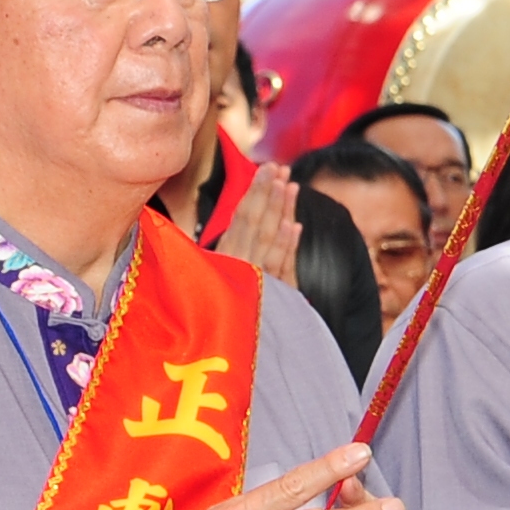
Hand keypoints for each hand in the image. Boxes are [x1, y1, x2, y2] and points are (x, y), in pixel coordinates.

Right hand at [212, 164, 302, 285]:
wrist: (218, 342)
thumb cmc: (219, 296)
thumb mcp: (215, 267)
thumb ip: (232, 242)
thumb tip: (248, 210)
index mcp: (224, 253)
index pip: (242, 215)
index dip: (255, 191)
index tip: (267, 168)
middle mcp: (237, 261)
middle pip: (255, 221)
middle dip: (267, 193)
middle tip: (279, 168)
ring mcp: (254, 277)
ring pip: (268, 238)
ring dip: (279, 211)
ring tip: (289, 186)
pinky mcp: (270, 294)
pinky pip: (279, 267)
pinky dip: (286, 246)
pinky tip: (294, 226)